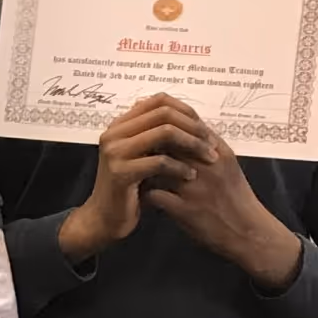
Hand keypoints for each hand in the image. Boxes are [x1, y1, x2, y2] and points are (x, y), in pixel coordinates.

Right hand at [57, 94, 205, 261]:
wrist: (106, 217)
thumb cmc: (130, 186)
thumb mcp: (144, 155)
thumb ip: (157, 135)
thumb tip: (189, 116)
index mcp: (120, 124)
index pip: (158, 100)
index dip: (186, 110)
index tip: (204, 129)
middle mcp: (114, 133)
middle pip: (164, 114)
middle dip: (193, 128)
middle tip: (210, 144)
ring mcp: (115, 152)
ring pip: (164, 133)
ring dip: (192, 144)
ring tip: (207, 158)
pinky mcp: (120, 173)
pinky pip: (159, 161)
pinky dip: (180, 167)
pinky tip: (190, 176)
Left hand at [139, 111, 305, 290]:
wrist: (248, 231)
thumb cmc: (235, 196)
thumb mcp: (227, 164)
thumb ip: (207, 146)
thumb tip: (184, 125)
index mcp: (218, 152)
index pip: (185, 127)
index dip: (163, 129)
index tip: (150, 133)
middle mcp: (206, 166)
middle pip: (167, 143)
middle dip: (149, 147)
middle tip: (137, 153)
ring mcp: (195, 188)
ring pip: (155, 167)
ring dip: (144, 170)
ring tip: (139, 174)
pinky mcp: (185, 210)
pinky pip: (153, 195)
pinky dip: (144, 194)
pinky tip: (143, 196)